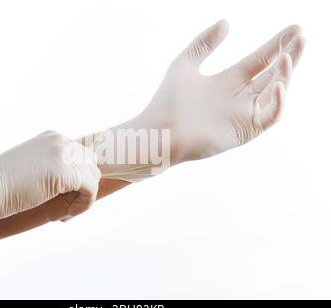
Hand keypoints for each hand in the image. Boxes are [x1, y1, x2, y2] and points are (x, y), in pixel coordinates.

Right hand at [0, 131, 100, 239]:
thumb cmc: (3, 186)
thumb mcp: (33, 169)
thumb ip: (54, 168)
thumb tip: (79, 183)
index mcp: (52, 137)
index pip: (81, 157)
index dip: (75, 181)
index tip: (59, 199)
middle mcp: (61, 140)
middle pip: (90, 166)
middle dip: (80, 189)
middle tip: (60, 207)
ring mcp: (64, 154)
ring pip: (92, 178)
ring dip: (79, 200)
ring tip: (57, 212)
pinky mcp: (67, 172)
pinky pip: (91, 191)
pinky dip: (81, 207)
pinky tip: (60, 216)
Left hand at [132, 20, 304, 161]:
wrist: (159, 130)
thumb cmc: (167, 100)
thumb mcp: (185, 63)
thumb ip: (204, 43)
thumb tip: (226, 22)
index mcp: (229, 80)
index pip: (260, 59)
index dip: (277, 44)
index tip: (295, 28)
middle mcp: (240, 97)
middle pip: (273, 74)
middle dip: (289, 56)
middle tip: (301, 37)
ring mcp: (244, 114)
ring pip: (276, 93)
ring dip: (285, 75)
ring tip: (287, 56)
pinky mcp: (244, 131)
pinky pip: (270, 117)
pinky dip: (278, 102)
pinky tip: (276, 84)